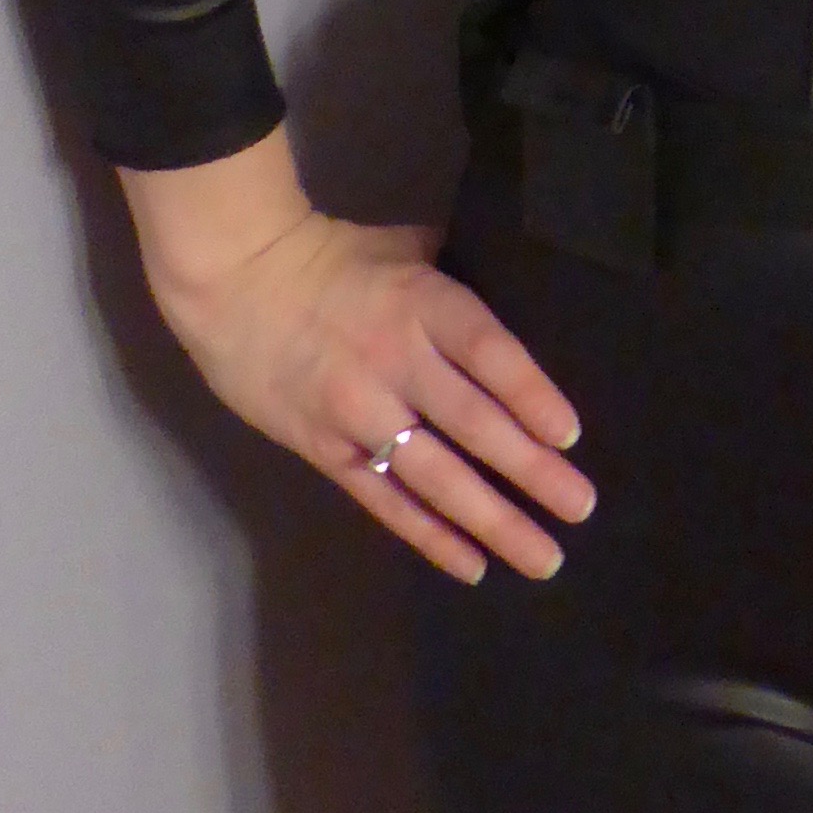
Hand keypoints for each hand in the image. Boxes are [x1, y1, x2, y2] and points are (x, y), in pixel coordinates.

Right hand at [122, 132, 592, 587]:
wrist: (233, 280)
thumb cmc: (331, 258)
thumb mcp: (404, 248)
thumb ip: (459, 273)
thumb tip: (523, 281)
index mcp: (424, 306)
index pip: (490, 355)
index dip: (531, 396)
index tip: (570, 435)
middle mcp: (396, 364)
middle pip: (473, 424)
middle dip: (532, 472)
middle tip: (580, 508)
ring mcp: (359, 413)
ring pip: (435, 477)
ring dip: (493, 521)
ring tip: (543, 558)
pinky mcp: (327, 450)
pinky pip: (386, 501)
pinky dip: (430, 536)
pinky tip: (472, 564)